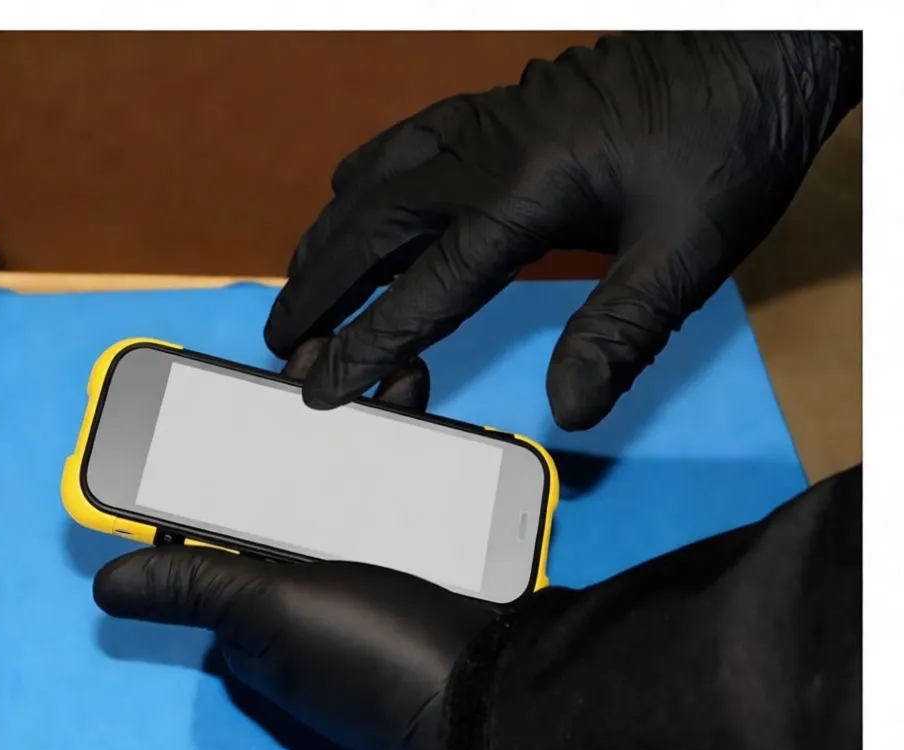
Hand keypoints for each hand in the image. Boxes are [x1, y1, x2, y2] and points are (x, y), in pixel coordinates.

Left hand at [95, 334, 494, 749]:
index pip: (225, 524)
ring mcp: (379, 578)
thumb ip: (197, 587)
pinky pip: (412, 498)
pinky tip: (421, 411)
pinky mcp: (434, 568)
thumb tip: (102, 587)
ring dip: (364, 428)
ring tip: (382, 370)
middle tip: (319, 362)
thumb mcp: (272, 613)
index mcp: (263, 610)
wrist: (504, 692)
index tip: (235, 397)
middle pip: (296, 494)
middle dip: (302, 428)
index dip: (223, 460)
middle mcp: (315, 593)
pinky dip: (414, 454)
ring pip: (358, 487)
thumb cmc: (376, 652)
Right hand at [264, 31, 859, 429]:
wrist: (762, 44)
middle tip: (279, 339)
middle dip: (318, 289)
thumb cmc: (731, 143)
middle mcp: (488, 148)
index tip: (317, 389)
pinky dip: (366, 179)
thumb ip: (619, 334)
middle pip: (370, 225)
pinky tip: (359, 195)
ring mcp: (490, 118)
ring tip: (300, 283)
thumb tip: (569, 414)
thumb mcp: (687, 252)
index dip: (365, 345)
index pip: (423, 288)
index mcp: (523, 191)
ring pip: (376, 177)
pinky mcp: (504, 106)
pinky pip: (406, 140)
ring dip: (331, 234)